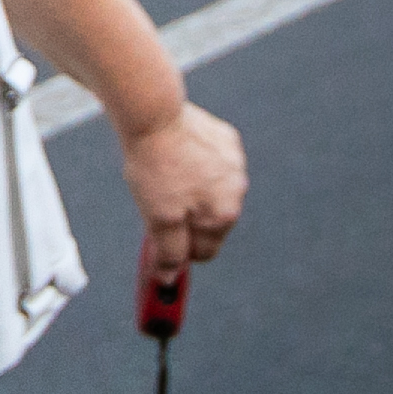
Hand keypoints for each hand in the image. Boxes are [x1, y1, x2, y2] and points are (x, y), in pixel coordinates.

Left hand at [115, 99, 246, 288]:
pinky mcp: (227, 139)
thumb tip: (169, 280)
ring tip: (165, 175)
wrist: (154, 114)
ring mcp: (235, 162)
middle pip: (209, 222)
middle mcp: (238, 190)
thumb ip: (169, 253)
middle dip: (185, 219)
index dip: (179, 250)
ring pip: (210, 192)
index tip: (160, 242)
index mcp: (224, 214)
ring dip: (191, 191)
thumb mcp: (157, 219)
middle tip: (158, 203)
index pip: (204, 252)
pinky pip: (211, 163)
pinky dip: (196, 164)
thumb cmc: (156, 167)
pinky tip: (175, 155)